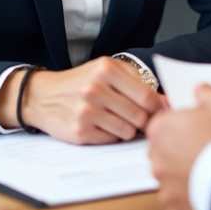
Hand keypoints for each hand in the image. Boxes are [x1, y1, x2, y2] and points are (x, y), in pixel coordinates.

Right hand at [0, 58, 162, 143]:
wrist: (43, 96)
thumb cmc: (82, 82)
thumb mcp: (107, 70)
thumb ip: (138, 82)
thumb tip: (167, 102)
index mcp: (106, 69)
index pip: (147, 96)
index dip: (158, 108)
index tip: (159, 112)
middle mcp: (95, 88)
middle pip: (140, 116)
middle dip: (143, 120)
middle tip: (136, 117)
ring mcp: (86, 111)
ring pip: (128, 130)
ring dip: (127, 128)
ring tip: (113, 118)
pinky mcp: (79, 132)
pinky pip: (111, 140)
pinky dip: (111, 135)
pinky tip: (100, 125)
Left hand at [147, 84, 210, 209]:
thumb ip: (208, 93)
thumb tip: (199, 90)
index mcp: (162, 128)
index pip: (163, 121)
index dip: (182, 122)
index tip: (199, 125)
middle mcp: (157, 157)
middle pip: (164, 148)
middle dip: (180, 147)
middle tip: (206, 145)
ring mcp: (165, 184)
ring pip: (171, 175)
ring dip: (184, 171)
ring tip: (210, 167)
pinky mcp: (175, 208)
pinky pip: (179, 197)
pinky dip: (190, 193)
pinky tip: (208, 185)